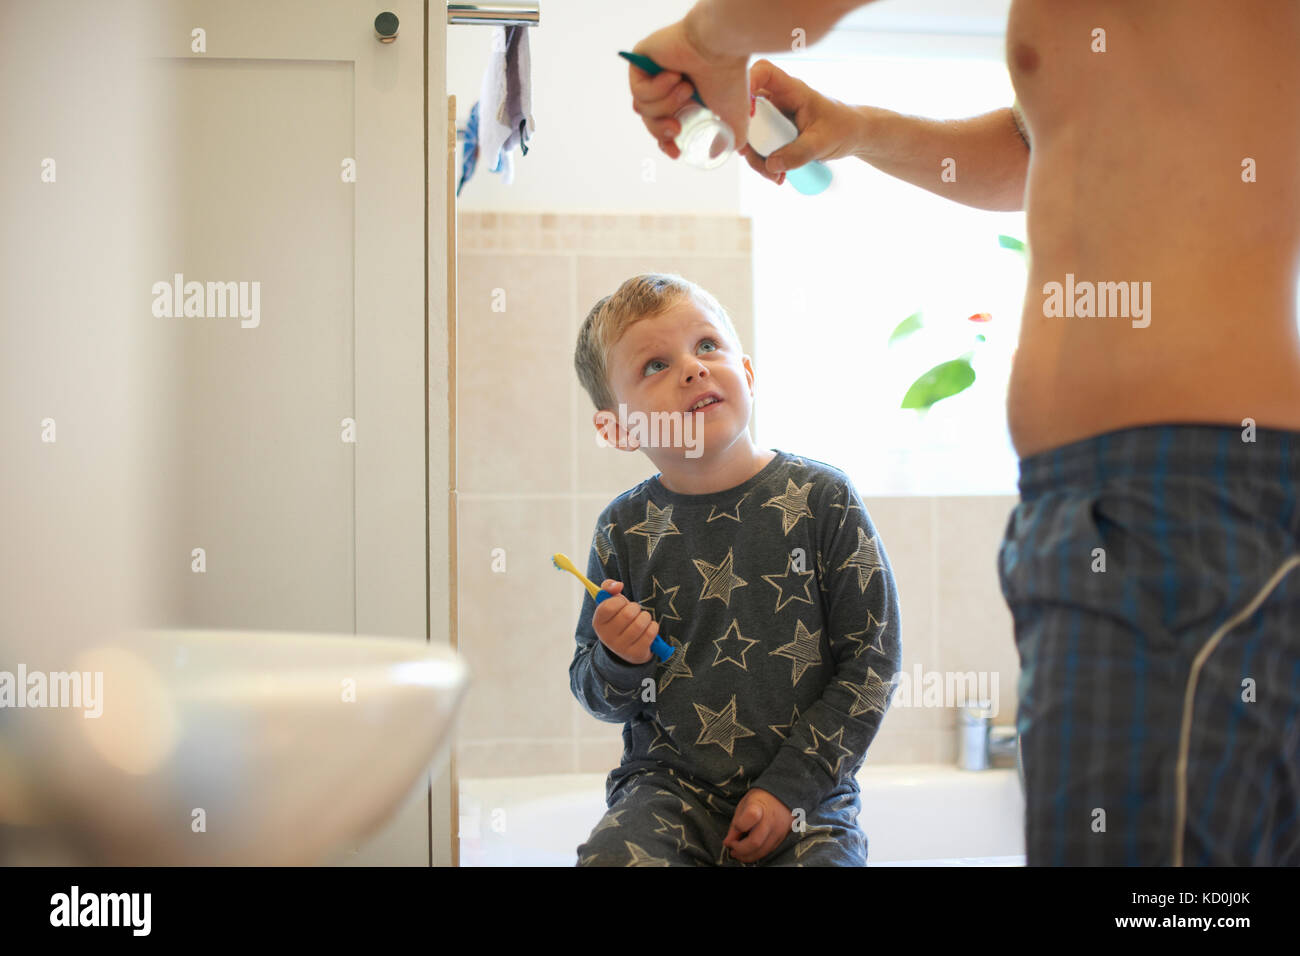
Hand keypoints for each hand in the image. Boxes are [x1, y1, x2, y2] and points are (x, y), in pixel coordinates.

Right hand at [592, 580, 659, 665]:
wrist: (627, 647)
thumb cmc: (619, 619)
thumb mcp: (611, 603)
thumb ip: (609, 587)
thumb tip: (618, 585)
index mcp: (598, 623)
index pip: (608, 606)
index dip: (620, 601)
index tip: (623, 603)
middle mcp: (606, 637)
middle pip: (627, 614)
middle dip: (636, 608)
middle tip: (635, 611)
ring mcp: (621, 647)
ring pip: (640, 624)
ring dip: (646, 617)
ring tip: (643, 619)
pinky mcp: (635, 654)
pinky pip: (650, 633)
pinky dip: (653, 627)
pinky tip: (649, 628)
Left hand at [628, 18, 750, 159]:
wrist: (720, 47)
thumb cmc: (729, 77)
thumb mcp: (733, 117)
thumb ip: (732, 137)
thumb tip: (724, 151)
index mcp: (684, 96)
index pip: (664, 125)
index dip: (666, 142)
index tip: (675, 153)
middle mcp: (667, 84)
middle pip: (650, 121)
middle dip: (661, 130)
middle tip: (676, 127)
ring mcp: (653, 71)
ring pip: (643, 107)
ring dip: (666, 104)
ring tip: (686, 88)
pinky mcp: (641, 58)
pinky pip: (638, 90)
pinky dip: (657, 90)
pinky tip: (674, 75)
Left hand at [722, 787, 794, 863]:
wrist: (783, 796)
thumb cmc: (759, 800)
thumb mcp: (744, 806)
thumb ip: (735, 825)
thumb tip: (727, 843)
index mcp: (758, 807)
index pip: (750, 816)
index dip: (739, 826)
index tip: (731, 833)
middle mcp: (771, 820)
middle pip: (755, 842)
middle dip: (740, 850)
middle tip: (732, 850)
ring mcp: (778, 831)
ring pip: (762, 851)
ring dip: (747, 856)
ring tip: (738, 853)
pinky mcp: (782, 838)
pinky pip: (768, 851)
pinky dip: (756, 854)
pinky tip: (749, 851)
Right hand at [741, 59, 861, 182]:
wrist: (852, 135)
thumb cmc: (842, 127)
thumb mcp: (822, 142)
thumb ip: (797, 153)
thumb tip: (771, 164)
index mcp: (791, 90)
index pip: (763, 73)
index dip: (747, 84)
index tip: (743, 113)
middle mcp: (777, 100)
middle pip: (747, 111)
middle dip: (749, 141)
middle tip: (762, 163)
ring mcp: (772, 117)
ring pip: (750, 134)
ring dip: (757, 159)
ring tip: (776, 176)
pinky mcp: (772, 133)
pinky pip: (758, 147)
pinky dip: (764, 163)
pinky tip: (777, 175)